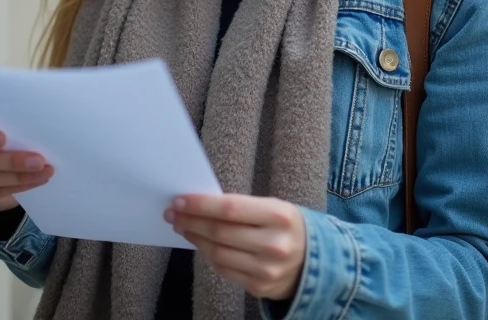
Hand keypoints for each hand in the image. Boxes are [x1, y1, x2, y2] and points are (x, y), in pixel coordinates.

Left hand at [165, 194, 305, 301]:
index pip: (230, 209)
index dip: (201, 205)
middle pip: (220, 232)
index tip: (179, 201)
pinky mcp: (259, 287)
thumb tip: (198, 204)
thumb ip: (241, 207)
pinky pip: (224, 270)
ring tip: (183, 227)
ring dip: (195, 239)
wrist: (314, 262)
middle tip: (173, 213)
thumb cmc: (285, 227)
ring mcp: (267, 269)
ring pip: (218, 253)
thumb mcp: (273, 208)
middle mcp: (274, 244)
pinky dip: (209, 256)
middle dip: (191, 221)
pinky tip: (201, 244)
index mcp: (279, 216)